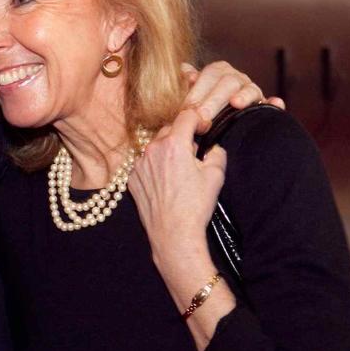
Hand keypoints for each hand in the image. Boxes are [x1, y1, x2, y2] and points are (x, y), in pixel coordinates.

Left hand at [127, 107, 237, 350]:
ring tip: (180, 169)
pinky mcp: (133, 178)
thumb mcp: (215, 176)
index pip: (186, 116)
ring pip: (155, 146)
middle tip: (195, 150)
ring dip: (167, 150)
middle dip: (182, 135)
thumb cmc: (196, 206)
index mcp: (174, 144)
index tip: (205, 126)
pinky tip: (167, 181)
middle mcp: (152, 150)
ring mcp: (139, 164)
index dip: (198, 118)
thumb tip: (212, 146)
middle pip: (169, 129)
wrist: (174, 234)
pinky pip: (145, 163)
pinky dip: (155, 166)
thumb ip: (216, 152)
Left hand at [182, 61, 284, 131]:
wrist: (217, 128)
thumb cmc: (200, 111)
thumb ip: (189, 85)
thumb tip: (184, 68)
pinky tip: (276, 103)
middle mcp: (237, 78)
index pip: (209, 74)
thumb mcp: (192, 98)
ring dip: (243, 95)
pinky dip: (274, 103)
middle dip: (214, 99)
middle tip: (202, 116)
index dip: (198, 91)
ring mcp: (252, 91)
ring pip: (250, 89)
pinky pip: (271, 105)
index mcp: (219, 71)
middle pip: (228, 82)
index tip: (187, 108)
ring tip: (235, 103)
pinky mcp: (265, 107)